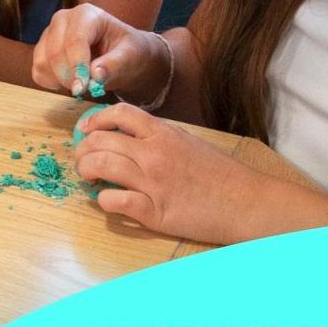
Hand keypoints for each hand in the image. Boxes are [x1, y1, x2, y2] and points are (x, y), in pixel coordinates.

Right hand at [32, 3, 167, 102]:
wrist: (123, 54)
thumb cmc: (128, 51)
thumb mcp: (130, 56)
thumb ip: (114, 64)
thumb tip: (95, 75)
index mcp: (86, 14)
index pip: (74, 40)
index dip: (77, 66)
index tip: (83, 88)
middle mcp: (63, 19)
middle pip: (55, 51)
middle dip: (69, 76)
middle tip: (85, 90)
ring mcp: (49, 33)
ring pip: (42, 61)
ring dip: (60, 80)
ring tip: (81, 84)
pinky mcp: (42, 49)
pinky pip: (37, 70)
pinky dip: (50, 82)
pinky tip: (69, 82)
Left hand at [73, 104, 262, 245]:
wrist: (245, 202)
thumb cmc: (219, 173)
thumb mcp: (187, 141)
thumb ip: (157, 136)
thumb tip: (126, 136)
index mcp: (163, 133)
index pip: (118, 114)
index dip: (95, 119)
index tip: (85, 129)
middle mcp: (153, 154)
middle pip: (101, 141)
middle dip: (83, 149)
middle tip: (82, 159)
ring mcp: (153, 183)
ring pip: (101, 167)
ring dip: (86, 171)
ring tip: (88, 177)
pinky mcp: (155, 212)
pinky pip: (115, 201)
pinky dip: (103, 200)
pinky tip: (107, 200)